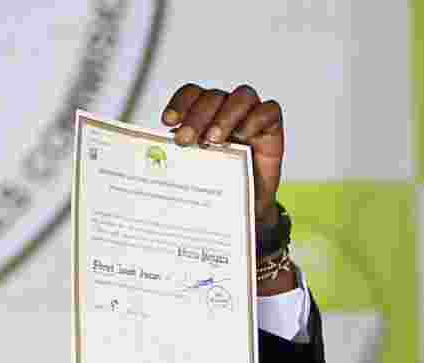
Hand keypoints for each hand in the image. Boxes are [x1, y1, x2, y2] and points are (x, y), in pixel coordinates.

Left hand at [162, 84, 283, 224]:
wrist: (238, 206)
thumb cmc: (210, 184)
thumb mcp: (189, 170)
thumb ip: (175, 157)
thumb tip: (152, 158)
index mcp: (201, 114)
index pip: (191, 94)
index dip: (180, 103)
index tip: (168, 122)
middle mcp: (224, 109)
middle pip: (212, 97)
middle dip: (197, 116)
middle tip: (185, 140)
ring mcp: (249, 116)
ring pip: (242, 97)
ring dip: (225, 116)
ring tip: (213, 140)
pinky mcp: (271, 127)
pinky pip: (269, 111)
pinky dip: (255, 119)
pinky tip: (243, 136)